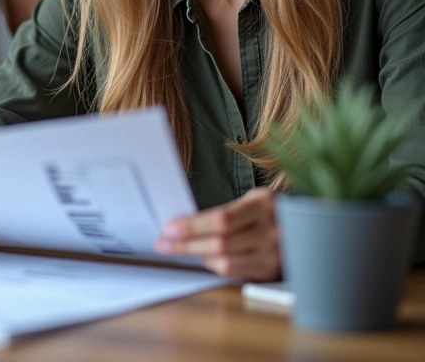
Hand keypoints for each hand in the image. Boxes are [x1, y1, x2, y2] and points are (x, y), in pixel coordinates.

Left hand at [154, 188, 279, 280]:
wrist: (309, 226)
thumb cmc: (272, 211)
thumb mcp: (254, 200)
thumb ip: (227, 212)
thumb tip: (187, 222)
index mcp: (263, 204)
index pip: (221, 219)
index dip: (192, 226)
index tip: (169, 228)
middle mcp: (271, 230)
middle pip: (220, 242)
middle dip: (186, 243)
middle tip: (163, 243)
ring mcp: (274, 254)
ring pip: (226, 261)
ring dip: (198, 255)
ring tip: (179, 248)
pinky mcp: (273, 272)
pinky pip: (236, 272)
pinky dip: (215, 265)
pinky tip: (205, 259)